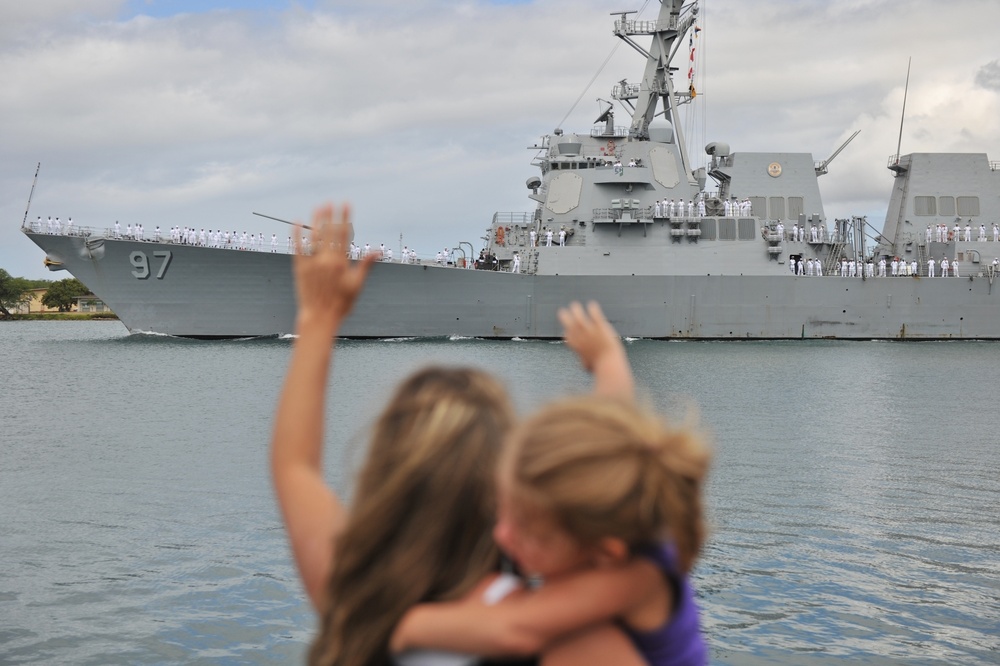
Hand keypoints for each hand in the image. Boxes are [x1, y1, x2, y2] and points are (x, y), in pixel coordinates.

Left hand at [292, 203, 376, 330]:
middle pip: (329, 232)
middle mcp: (326, 260)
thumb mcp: (357, 285)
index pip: (344, 234)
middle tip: (331, 201)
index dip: (345, 218)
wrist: (319, 318)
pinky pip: (298, 248)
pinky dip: (297, 235)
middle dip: (331, 215)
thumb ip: (365, 265)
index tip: (346, 205)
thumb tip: (377, 252)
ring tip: (318, 207)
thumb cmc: (340, 304)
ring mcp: (311, 263)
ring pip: (314, 237)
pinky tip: (297, 223)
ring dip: (316, 221)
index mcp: (341, 262)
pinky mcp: (300, 268)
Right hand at [558, 301, 633, 399]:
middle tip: (563, 312)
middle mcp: (580, 336)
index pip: (566, 335)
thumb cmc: (599, 367)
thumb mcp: (587, 366)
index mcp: (575, 346)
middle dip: (564, 317)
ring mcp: (589, 330)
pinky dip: (592, 309)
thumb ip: (584, 361)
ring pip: (578, 316)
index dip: (567, 331)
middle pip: (568, 323)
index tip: (568, 329)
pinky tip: (592, 305)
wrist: (609, 364)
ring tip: (575, 305)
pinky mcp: (600, 326)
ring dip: (575, 310)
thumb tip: (583, 364)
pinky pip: (594, 314)